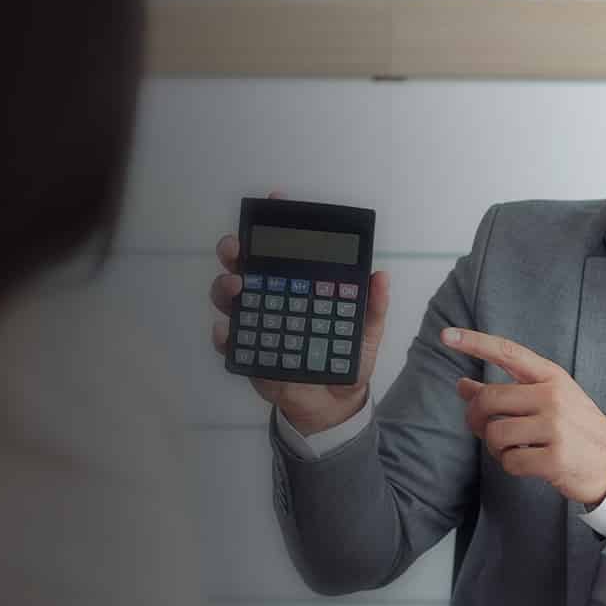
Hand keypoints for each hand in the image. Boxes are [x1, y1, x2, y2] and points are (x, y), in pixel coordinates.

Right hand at [209, 192, 392, 435]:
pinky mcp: (249, 355)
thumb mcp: (366, 331)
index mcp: (297, 286)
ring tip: (236, 287)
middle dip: (235, 251)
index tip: (275, 200)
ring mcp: (256, 325)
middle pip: (244, 267)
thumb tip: (381, 276)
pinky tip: (227, 330)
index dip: (276, 223)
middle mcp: (271, 300)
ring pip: (230, 299)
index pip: (284, 249)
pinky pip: (230, 343)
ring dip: (226, 288)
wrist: (334, 405)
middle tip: (236, 248)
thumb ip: (373, 306)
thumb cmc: (345, 358)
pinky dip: (224, 336)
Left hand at [441, 327, 605, 506]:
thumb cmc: (574, 429)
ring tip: (512, 448)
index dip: (475, 343)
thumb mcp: (546, 401)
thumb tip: (461, 385)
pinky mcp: (555, 458)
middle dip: (476, 418)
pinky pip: (509, 461)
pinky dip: (510, 465)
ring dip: (494, 447)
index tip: (447, 334)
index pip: (507, 352)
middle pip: (489, 400)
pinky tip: (527, 462)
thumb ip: (505, 393)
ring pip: (495, 434)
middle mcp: (553, 397)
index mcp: (551, 377)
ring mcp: (556, 427)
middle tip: (481, 428)